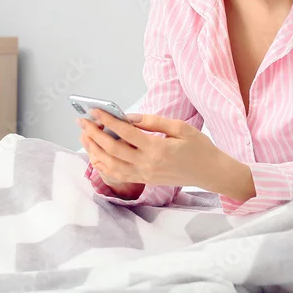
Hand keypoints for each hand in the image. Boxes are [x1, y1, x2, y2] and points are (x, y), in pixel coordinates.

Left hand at [77, 110, 226, 190]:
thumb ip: (153, 121)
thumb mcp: (180, 127)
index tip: (95, 111)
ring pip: (111, 165)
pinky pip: (119, 175)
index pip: (125, 133)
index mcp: (157, 148)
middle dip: (94, 134)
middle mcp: (148, 164)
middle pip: (113, 150)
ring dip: (95, 150)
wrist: (211, 173)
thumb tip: (129, 116)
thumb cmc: (199, 147)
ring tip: (85, 136)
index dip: (108, 121)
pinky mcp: (145, 181)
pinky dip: (104, 165)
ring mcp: (145, 175)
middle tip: (82, 122)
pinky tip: (96, 155)